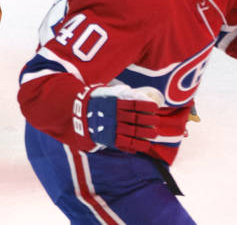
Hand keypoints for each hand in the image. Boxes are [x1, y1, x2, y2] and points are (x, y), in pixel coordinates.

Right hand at [72, 84, 187, 153]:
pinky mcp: (110, 139)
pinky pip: (126, 143)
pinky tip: (143, 145)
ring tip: (153, 135)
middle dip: (150, 121)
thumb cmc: (98, 101)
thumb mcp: (107, 92)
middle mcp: (114, 115)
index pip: (136, 104)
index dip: (147, 107)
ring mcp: (112, 127)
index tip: (155, 108)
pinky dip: (136, 145)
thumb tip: (139, 92)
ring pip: (133, 132)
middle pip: (137, 119)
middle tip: (157, 122)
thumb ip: (122, 92)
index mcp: (115, 103)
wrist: (79, 114)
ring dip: (146, 134)